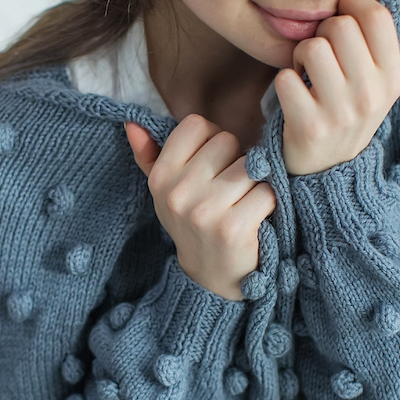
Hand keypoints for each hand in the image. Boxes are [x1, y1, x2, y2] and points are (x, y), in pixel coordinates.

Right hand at [125, 115, 275, 300]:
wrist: (211, 276)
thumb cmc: (193, 224)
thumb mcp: (165, 191)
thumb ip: (149, 155)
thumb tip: (132, 123)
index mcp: (160, 176)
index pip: (196, 125)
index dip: (211, 141)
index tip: (212, 165)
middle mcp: (178, 192)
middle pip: (226, 141)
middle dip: (234, 161)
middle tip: (228, 190)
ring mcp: (204, 211)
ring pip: (250, 165)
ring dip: (254, 182)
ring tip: (241, 203)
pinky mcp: (232, 228)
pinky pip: (266, 191)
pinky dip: (268, 202)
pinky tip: (255, 218)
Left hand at [274, 0, 399, 176]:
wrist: (326, 171)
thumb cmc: (344, 110)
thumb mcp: (374, 79)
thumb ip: (377, 35)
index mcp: (393, 78)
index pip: (376, 16)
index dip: (351, 5)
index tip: (340, 15)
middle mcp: (372, 96)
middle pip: (340, 27)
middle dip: (322, 33)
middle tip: (320, 54)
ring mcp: (341, 114)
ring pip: (311, 48)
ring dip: (300, 56)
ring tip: (305, 73)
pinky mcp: (309, 127)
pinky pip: (285, 78)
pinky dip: (283, 82)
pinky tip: (293, 96)